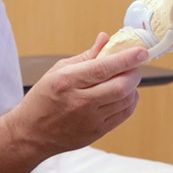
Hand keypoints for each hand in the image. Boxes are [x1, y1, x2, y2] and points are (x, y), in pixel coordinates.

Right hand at [0, 33, 145, 172]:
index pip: (104, 68)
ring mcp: (90, 120)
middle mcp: (79, 101)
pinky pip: (124, 114)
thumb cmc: (43, 99)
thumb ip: (85, 56)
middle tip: (133, 65)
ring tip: (126, 78)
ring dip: (133, 86)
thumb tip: (105, 39)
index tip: (141, 51)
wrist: (32, 133)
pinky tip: (123, 94)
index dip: (126, 58)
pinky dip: (130, 100)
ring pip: (126, 100)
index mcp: (67, 82)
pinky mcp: (97, 132)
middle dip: (133, 72)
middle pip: (121, 86)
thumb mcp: (58, 71)